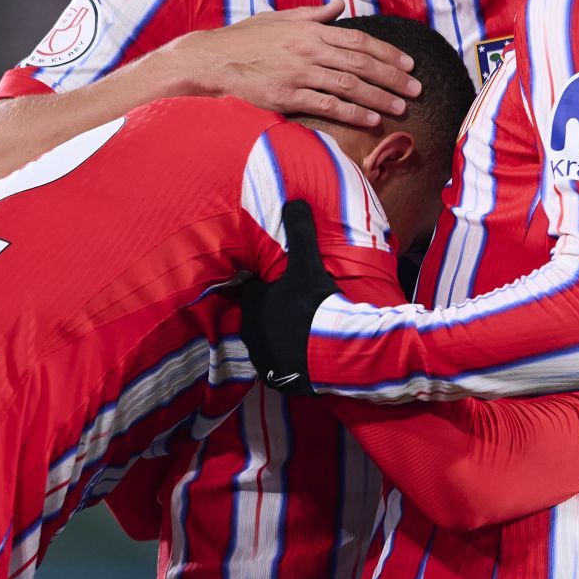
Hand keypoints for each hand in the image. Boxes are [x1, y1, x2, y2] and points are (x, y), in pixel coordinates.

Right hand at [163, 0, 420, 125]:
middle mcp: (309, 49)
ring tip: (401, 107)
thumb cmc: (243, 41)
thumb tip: (338, 6)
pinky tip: (371, 120)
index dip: (387, 53)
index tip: (408, 64)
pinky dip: (352, 113)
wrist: (209, 61)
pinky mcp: (287, 96)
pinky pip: (327, 105)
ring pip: (349, 85)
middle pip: (361, 63)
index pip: (359, 40)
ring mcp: (299, 73)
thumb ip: (312, 14)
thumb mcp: (278, 19)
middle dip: (392, 77)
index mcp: (310, 29)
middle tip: (416, 89)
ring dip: (379, 97)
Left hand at [239, 200, 338, 395]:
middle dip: (270, 312)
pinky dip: (288, 361)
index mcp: (253, 303)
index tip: (280, 284)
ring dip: (278, 337)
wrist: (329, 350)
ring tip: (300, 332)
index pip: (251, 290)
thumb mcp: (307, 263)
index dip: (265, 286)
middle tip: (293, 307)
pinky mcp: (276, 378)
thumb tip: (295, 201)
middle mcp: (250, 331)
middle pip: (257, 317)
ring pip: (265, 343)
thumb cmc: (314, 303)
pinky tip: (303, 356)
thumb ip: (299, 231)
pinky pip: (278, 367)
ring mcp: (262, 357)